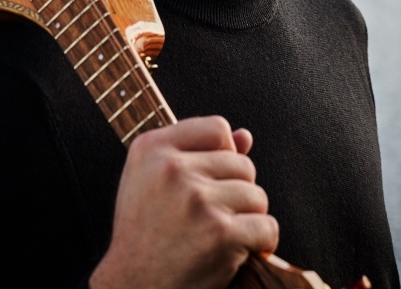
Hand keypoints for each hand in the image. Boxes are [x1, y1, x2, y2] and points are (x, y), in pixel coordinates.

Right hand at [89, 116, 277, 288]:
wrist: (133, 287)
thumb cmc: (144, 235)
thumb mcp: (151, 182)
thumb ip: (195, 153)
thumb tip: (244, 136)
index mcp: (151, 148)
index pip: (216, 128)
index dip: (224, 152)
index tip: (213, 180)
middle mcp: (172, 168)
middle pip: (242, 164)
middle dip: (237, 193)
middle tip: (214, 219)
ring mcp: (197, 199)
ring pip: (257, 195)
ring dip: (249, 219)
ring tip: (223, 237)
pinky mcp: (220, 232)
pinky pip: (266, 226)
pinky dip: (262, 244)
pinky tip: (241, 253)